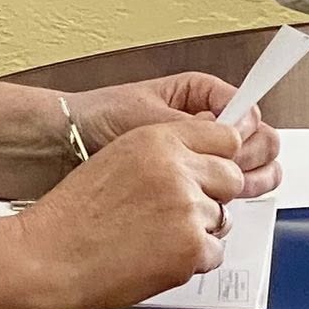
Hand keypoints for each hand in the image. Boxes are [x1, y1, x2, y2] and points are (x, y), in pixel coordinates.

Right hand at [18, 120, 246, 308]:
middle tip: (179, 214)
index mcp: (162, 140)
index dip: (218, 160)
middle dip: (212, 196)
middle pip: (231, 178)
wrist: (46, 259)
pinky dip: (191, 261)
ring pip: (221, 219)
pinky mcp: (190, 249)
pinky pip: (214, 253)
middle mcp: (179, 169)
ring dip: (197, 231)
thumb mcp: (121, 157)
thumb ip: (167, 152)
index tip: (211, 174)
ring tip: (154, 240)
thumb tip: (205, 161)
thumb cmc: (74, 215)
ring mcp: (187, 209)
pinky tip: (156, 260)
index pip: (225, 138)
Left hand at [66, 73, 281, 198]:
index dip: (248, 131)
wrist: (56, 149)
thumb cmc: (97, 118)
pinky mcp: (181, 190)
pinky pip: (214, 196)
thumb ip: (197, 125)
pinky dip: (219, 204)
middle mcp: (203, 129)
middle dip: (251, 161)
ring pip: (240, 173)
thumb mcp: (150, 115)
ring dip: (240, 185)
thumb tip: (240, 127)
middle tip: (235, 176)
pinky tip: (209, 211)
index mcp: (202, 97)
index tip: (237, 147)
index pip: (248, 112)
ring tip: (228, 195)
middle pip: (253, 144)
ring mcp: (194, 161)